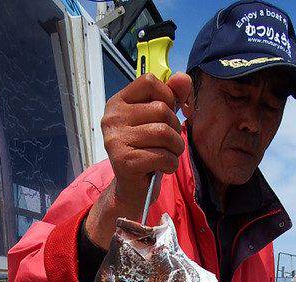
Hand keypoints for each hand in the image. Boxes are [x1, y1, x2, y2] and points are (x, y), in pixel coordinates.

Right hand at [101, 72, 191, 208]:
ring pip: (164, 133)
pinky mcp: (124, 161)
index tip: (167, 115)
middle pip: (161, 109)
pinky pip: (162, 156)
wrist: (132, 189)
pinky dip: (170, 164)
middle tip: (168, 144)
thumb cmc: (146, 152)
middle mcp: (112, 118)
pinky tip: (162, 168)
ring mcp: (116, 140)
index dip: (167, 96)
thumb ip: (171, 96)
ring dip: (175, 148)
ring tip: (167, 156)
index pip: (149, 81)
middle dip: (175, 129)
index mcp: (118, 102)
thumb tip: (183, 78)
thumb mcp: (159, 120)